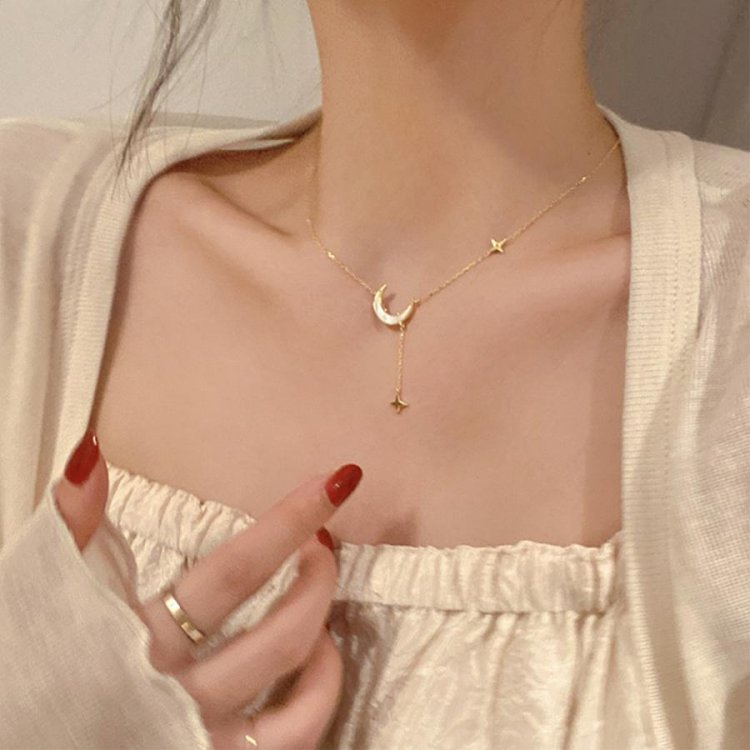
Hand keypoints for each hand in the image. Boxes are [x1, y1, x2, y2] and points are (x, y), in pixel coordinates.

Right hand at [54, 430, 362, 749]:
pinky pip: (295, 741)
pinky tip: (314, 663)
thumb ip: (73, 524)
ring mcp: (204, 738)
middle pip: (282, 633)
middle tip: (323, 543)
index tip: (338, 482)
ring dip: (323, 636)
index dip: (291, 521)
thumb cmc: (34, 669)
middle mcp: (180, 693)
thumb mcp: (45, 592)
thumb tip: (93, 453)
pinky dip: (319, 696)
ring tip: (317, 601)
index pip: (235, 572)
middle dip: (320, 576)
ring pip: (299, 695)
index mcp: (141, 640)